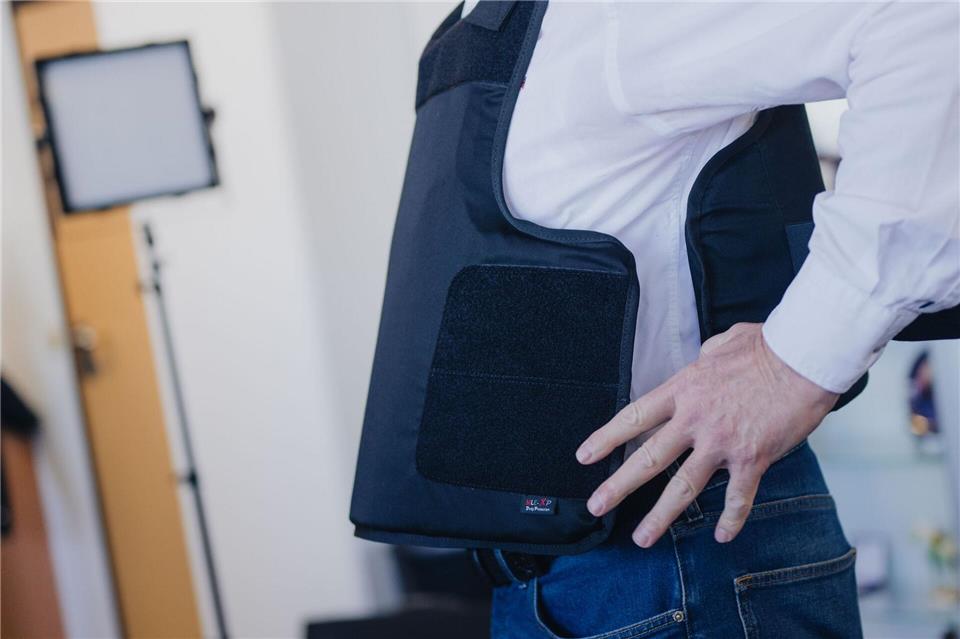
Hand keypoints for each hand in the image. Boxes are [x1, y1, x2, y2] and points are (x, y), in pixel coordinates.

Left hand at [575, 322, 838, 546]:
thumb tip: (701, 360)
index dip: (606, 438)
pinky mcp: (752, 458)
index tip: (584, 456)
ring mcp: (721, 442)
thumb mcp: (721, 344)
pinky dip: (731, 518)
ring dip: (661, 516)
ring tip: (643, 538)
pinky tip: (723, 536)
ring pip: (683, 487)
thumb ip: (704, 359)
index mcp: (683, 391)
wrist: (804, 358)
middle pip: (647, 458)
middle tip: (595, 506)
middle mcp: (695, 420)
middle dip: (617, 485)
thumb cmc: (766, 346)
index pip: (634, 417)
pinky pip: (738, 496)